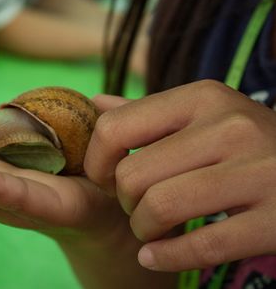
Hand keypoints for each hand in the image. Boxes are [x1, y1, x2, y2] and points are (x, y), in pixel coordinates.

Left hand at [85, 80, 275, 271]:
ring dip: (143, 229)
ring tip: (151, 228)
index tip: (107, 179)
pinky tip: (155, 255)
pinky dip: (166, 256)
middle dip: (124, 201)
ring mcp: (259, 172)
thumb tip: (95, 103)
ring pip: (160, 207)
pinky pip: (202, 245)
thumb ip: (148, 112)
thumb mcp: (202, 114)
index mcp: (202, 97)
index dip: (97, 162)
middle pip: (133, 174)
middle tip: (136, 207)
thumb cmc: (244, 142)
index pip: (115, 127)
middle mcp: (231, 127)